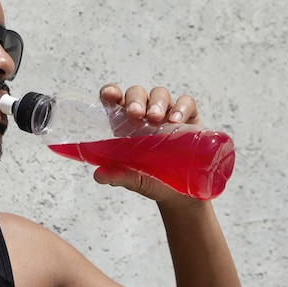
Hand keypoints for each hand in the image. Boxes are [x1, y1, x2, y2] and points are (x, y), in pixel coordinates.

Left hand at [93, 84, 201, 204]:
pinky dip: (182, 107)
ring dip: (156, 102)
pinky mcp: (189, 118)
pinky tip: (177, 122)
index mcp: (125, 124)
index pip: (114, 100)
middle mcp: (145, 114)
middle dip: (134, 100)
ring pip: (159, 94)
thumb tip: (98, 175)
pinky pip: (186, 102)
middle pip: (137, 93)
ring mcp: (167, 114)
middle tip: (135, 114)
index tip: (109, 95)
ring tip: (156, 118)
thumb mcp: (134, 179)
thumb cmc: (153, 180)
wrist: (183, 194)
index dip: (111, 92)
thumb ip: (117, 175)